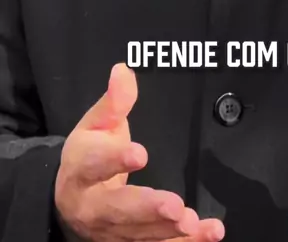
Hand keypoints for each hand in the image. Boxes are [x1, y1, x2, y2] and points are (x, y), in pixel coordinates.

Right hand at [55, 62, 224, 241]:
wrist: (70, 200)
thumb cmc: (90, 154)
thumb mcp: (96, 124)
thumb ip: (114, 101)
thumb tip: (123, 71)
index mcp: (81, 168)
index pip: (94, 162)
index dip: (115, 158)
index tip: (140, 153)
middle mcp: (92, 206)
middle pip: (117, 209)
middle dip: (147, 209)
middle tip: (174, 206)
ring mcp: (111, 231)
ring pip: (138, 235)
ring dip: (166, 231)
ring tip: (191, 221)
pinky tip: (209, 233)